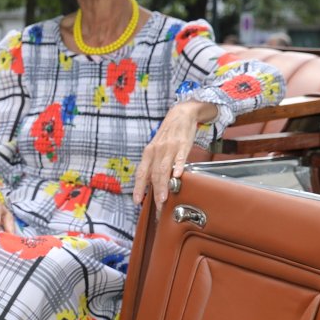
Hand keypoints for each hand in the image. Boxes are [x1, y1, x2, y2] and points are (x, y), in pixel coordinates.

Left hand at [134, 101, 218, 216]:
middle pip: (153, 174)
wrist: (181, 114)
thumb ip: (153, 165)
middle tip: (157, 205)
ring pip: (164, 169)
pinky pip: (180, 158)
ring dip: (163, 185)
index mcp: (149, 153)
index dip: (138, 187)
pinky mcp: (183, 145)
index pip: (141, 173)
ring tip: (164, 198)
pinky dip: (178, 167)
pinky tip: (178, 176)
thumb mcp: (156, 148)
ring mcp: (170, 148)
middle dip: (155, 192)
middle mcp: (157, 151)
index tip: (137, 201)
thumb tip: (149, 182)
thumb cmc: (168, 134)